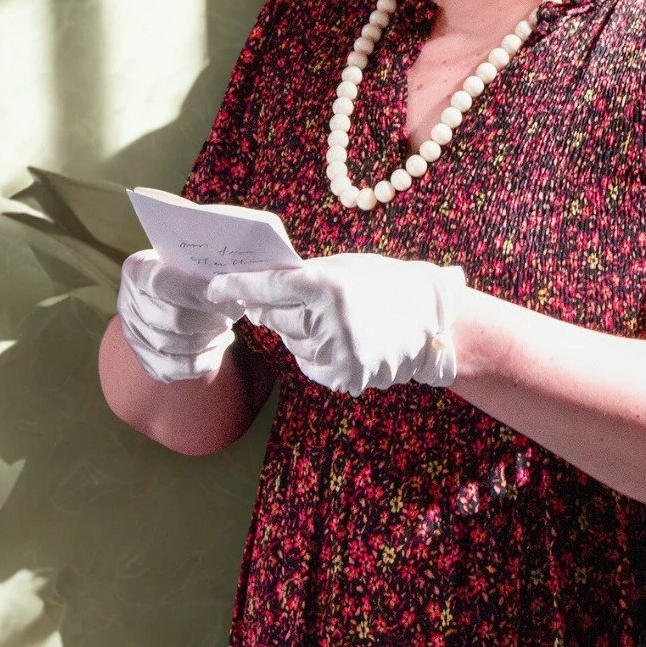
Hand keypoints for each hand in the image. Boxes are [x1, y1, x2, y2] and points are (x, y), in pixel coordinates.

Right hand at [117, 249, 241, 382]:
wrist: (159, 290)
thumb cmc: (181, 268)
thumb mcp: (186, 258)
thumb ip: (202, 268)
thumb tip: (232, 286)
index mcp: (138, 271)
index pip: (165, 285)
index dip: (198, 294)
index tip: (231, 300)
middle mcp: (127, 303)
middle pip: (173, 321)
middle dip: (211, 320)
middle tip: (234, 314)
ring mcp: (132, 334)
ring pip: (173, 347)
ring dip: (209, 340)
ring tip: (226, 328)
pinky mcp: (143, 359)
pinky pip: (173, 370)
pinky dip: (202, 362)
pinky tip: (218, 346)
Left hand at [206, 253, 466, 397]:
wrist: (432, 322)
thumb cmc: (383, 284)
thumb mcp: (344, 267)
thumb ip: (302, 276)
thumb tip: (255, 284)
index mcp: (329, 285)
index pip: (269, 287)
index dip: (237, 288)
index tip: (214, 288)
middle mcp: (330, 321)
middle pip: (274, 317)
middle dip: (269, 308)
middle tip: (272, 298)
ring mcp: (338, 354)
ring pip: (291, 342)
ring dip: (298, 331)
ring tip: (330, 319)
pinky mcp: (343, 379)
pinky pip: (308, 364)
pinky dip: (314, 352)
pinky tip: (338, 340)